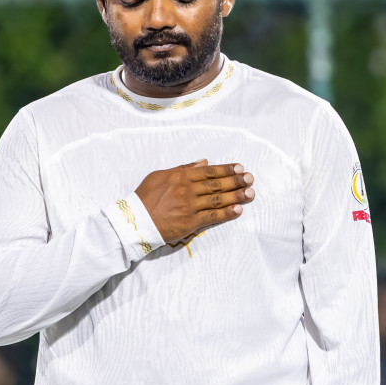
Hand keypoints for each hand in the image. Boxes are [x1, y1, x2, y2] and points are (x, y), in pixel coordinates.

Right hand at [134, 160, 254, 244]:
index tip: (240, 167)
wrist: (134, 220)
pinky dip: (227, 213)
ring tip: (250, 193)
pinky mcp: (190, 222)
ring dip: (237, 196)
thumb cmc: (145, 197)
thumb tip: (204, 162)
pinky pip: (212, 217)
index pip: (209, 171)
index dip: (226, 169)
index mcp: (180, 176)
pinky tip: (238, 210)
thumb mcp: (160, 176)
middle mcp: (187, 190)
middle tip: (250, 178)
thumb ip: (183, 168)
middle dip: (236, 181)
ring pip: (218, 199)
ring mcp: (190, 206)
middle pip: (217, 184)